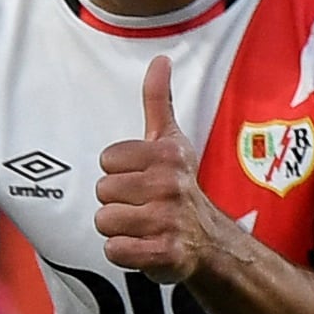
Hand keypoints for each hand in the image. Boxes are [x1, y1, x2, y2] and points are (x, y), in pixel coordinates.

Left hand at [94, 56, 225, 282]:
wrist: (211, 241)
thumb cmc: (181, 188)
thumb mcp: (171, 141)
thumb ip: (158, 100)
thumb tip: (160, 60)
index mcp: (168, 156)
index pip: (107, 161)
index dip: (119, 173)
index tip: (142, 179)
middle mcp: (170, 186)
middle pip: (102, 192)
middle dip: (117, 202)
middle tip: (142, 206)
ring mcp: (167, 221)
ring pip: (105, 221)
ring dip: (119, 228)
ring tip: (142, 226)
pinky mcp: (164, 254)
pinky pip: (115, 250)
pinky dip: (124, 252)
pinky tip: (143, 246)